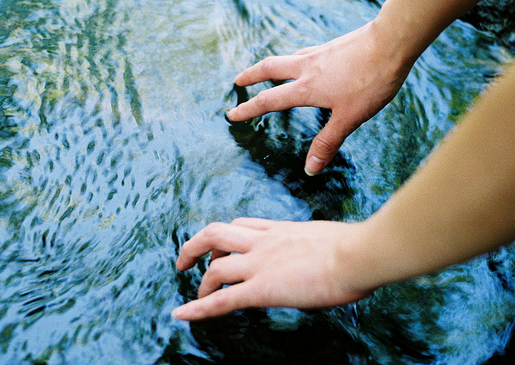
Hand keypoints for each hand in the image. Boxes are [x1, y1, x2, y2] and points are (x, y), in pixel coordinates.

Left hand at [172, 218, 372, 320]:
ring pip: (215, 267)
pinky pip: (222, 299)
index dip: (226, 236)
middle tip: (186, 260)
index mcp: (280, 229)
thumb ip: (316, 245)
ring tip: (194, 297)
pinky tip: (181, 314)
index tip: (220, 248)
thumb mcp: (329, 237)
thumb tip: (327, 254)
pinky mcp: (262, 289)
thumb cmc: (357, 248)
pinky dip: (198, 308)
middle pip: (215, 233)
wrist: (358, 254)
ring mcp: (260, 264)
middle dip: (195, 246)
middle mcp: (264, 242)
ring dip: (200, 282)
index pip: (242, 225)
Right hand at [228, 21, 412, 174]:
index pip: (269, 101)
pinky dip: (295, 59)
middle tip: (237, 80)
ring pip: (286, 58)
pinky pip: (305, 53)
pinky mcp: (333, 46)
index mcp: (306, 89)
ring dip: (270, 65)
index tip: (231, 114)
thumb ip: (328, 142)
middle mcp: (306, 68)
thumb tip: (309, 169)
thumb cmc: (372, 81)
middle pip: (269, 68)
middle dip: (250, 76)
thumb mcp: (350, 117)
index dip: (248, 109)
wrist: (392, 42)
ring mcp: (319, 54)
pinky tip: (305, 62)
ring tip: (267, 70)